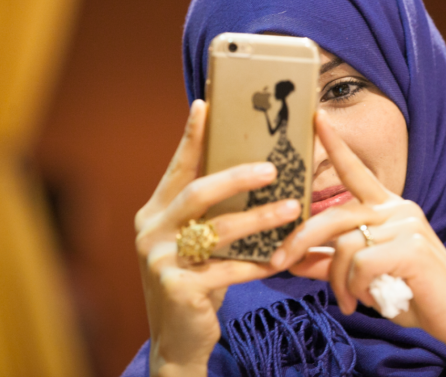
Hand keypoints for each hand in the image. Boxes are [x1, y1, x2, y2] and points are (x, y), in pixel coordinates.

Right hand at [133, 100, 300, 376]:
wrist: (179, 338)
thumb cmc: (196, 280)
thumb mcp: (195, 241)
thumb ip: (208, 211)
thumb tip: (251, 169)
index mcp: (155, 212)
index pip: (177, 168)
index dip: (191, 137)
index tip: (206, 106)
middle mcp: (151, 231)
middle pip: (197, 192)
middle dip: (237, 176)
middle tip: (272, 168)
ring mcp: (160, 260)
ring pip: (219, 230)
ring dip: (260, 218)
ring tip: (293, 208)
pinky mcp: (178, 288)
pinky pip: (228, 268)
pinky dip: (259, 263)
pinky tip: (283, 257)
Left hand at [270, 111, 445, 347]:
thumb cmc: (413, 296)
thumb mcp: (365, 277)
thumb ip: (332, 263)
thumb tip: (295, 259)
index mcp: (390, 209)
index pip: (357, 171)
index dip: (335, 145)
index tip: (316, 118)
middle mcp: (399, 209)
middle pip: (334, 215)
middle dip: (300, 239)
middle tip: (278, 263)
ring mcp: (406, 224)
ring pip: (344, 244)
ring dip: (337, 280)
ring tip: (347, 301)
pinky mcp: (411, 246)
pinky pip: (359, 263)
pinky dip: (354, 288)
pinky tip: (367, 301)